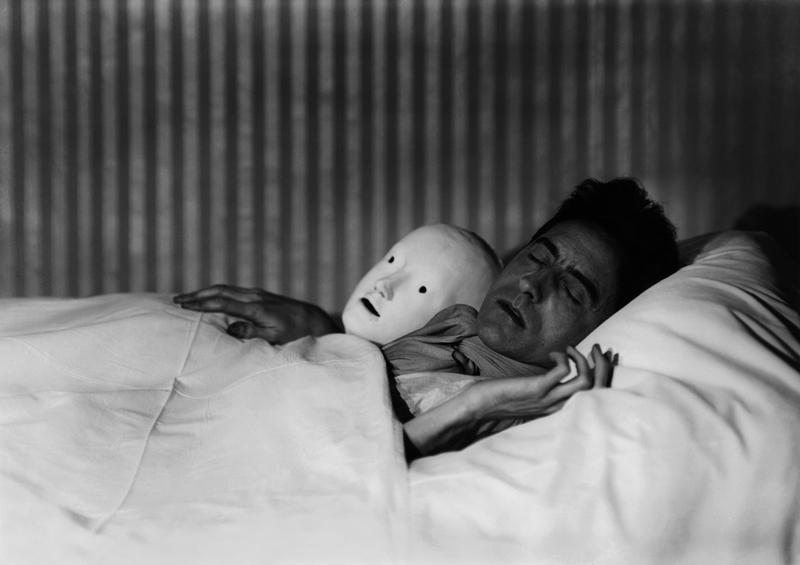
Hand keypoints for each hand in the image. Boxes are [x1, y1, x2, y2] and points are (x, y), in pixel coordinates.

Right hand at [173, 284, 339, 343]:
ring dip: (205, 292)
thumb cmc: (296, 334)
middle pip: (220, 291)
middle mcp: (254, 297)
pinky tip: (209, 298)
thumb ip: (253, 333)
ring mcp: (258, 294)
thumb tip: (230, 329)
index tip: (182, 306)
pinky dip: (217, 293)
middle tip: (176, 300)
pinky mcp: (261, 295)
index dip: (201, 304)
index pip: (222, 303)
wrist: (315, 320)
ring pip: (226, 289)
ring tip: (187, 298)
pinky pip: (233, 291)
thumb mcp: (276, 339)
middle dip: (197, 295)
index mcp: (256, 308)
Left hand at [466, 344, 614, 421]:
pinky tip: (554, 353)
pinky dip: (563, 358)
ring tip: (576, 349)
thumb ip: (547, 390)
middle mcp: (558, 406)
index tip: (604, 359)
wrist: (477, 406)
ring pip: (585, 384)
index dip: (605, 378)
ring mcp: (548, 399)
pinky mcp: (537, 390)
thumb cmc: (502, 398)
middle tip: (598, 349)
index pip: (594, 398)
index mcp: (560, 409)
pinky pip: (562, 372)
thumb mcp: (532, 396)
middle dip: (603, 367)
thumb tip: (557, 374)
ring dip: (586, 362)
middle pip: (597, 391)